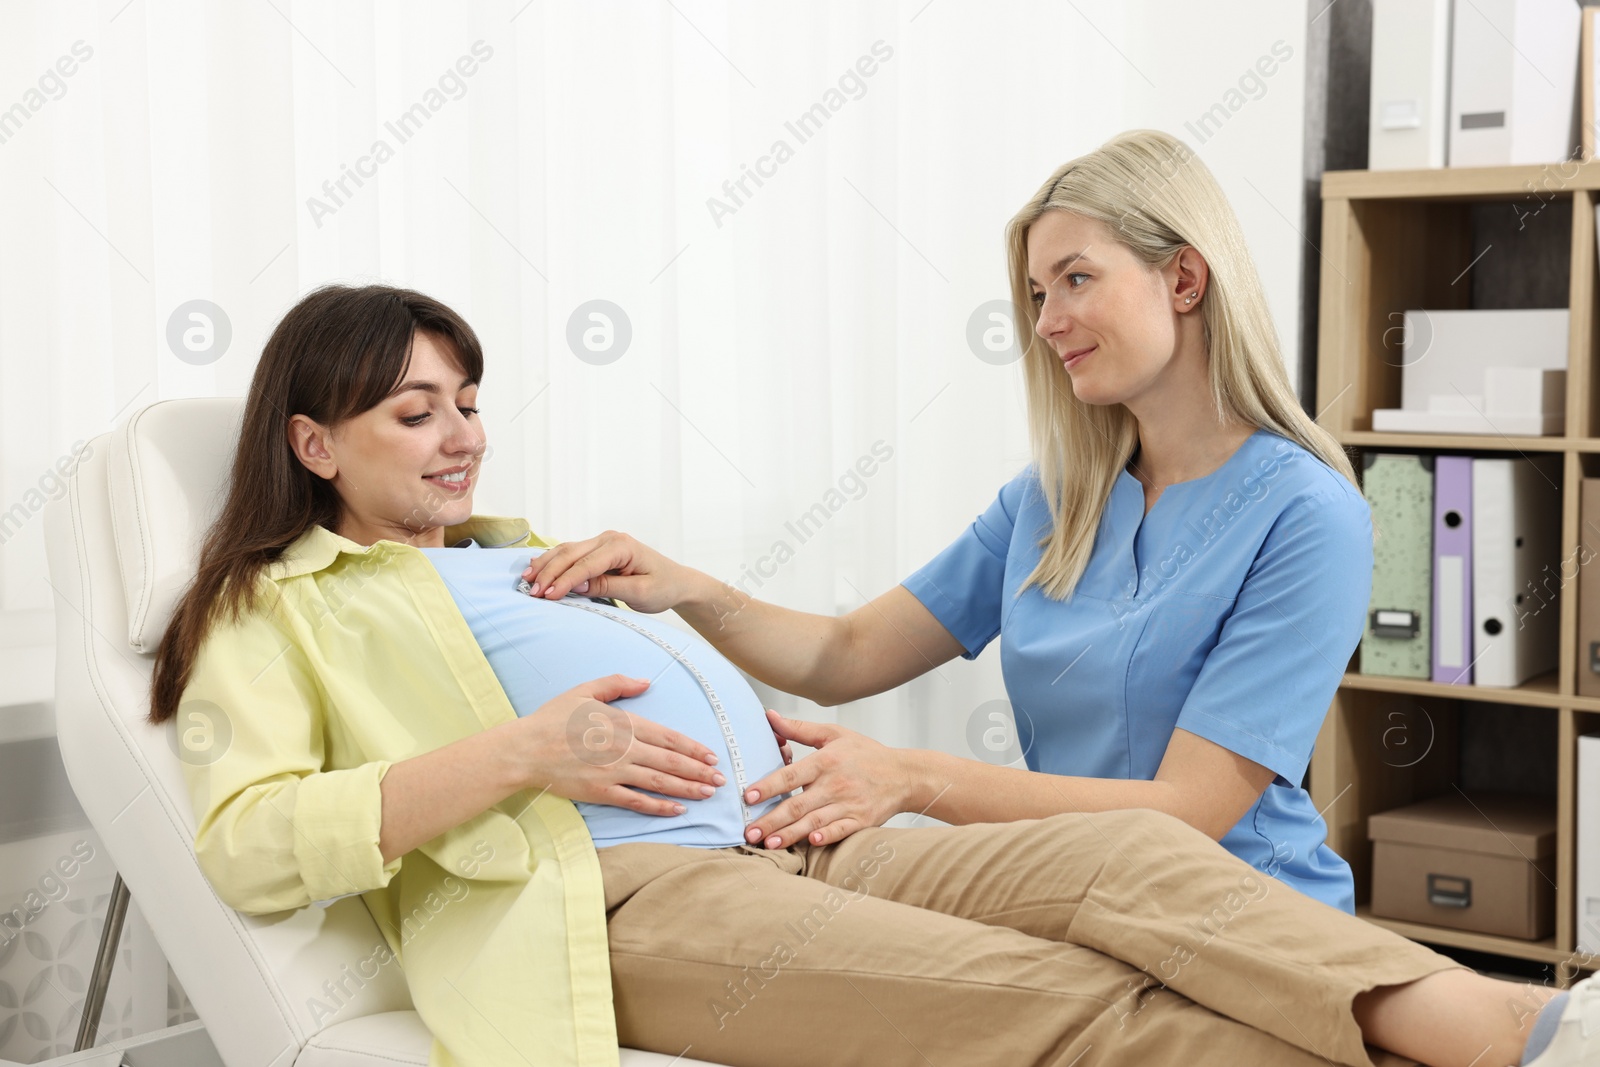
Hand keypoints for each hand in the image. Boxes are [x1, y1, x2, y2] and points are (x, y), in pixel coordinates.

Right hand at [512, 674, 726, 814]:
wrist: (525, 749)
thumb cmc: (553, 719)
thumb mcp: (585, 691)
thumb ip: (618, 684)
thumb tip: (646, 681)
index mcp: (623, 724)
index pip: (668, 736)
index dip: (693, 748)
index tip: (712, 756)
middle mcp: (624, 749)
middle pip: (670, 761)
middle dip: (699, 771)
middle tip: (721, 780)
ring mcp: (613, 772)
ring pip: (659, 782)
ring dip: (687, 788)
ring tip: (708, 793)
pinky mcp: (601, 792)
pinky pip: (637, 802)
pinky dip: (659, 806)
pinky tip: (677, 809)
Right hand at [521, 530, 695, 613]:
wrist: (676, 582)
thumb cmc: (663, 587)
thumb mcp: (639, 593)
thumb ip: (608, 587)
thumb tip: (576, 585)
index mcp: (622, 546)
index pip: (586, 564)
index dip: (565, 581)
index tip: (548, 596)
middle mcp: (609, 539)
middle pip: (570, 553)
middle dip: (549, 573)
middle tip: (532, 592)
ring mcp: (602, 542)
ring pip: (566, 551)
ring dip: (546, 565)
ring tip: (527, 580)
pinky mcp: (598, 550)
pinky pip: (571, 554)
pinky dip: (553, 562)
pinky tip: (536, 567)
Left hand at [741, 710, 911, 848]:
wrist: (904, 774)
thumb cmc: (865, 753)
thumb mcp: (833, 735)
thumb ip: (799, 729)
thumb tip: (769, 717)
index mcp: (826, 761)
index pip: (791, 775)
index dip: (769, 786)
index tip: (749, 797)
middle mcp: (835, 784)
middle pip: (798, 804)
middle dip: (772, 820)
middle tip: (750, 831)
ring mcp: (849, 804)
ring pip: (814, 821)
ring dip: (790, 834)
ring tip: (769, 843)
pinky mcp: (861, 821)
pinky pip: (840, 830)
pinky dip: (826, 836)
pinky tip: (810, 842)